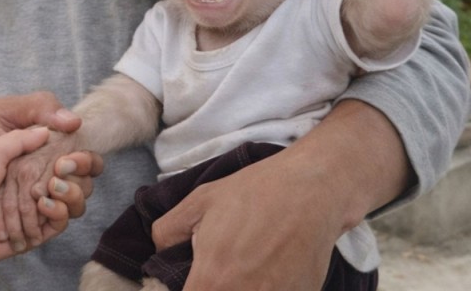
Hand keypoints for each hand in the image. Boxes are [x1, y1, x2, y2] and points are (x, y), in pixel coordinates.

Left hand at [0, 128, 102, 264]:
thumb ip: (27, 134)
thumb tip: (67, 122)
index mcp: (31, 160)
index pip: (70, 157)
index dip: (81, 156)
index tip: (74, 152)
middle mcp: (38, 183)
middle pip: (79, 181)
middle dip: (77, 175)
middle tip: (63, 168)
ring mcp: (38, 208)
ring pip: (74, 203)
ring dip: (69, 194)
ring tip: (51, 187)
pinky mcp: (36, 231)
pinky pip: (60, 223)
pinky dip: (58, 213)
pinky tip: (44, 203)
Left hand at [151, 151, 353, 290]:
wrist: (312, 190)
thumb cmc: (254, 192)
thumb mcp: (198, 202)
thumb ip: (166, 232)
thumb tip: (158, 254)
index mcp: (212, 279)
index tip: (191, 284)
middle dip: (211, 289)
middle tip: (215, 275)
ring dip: (240, 288)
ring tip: (242, 270)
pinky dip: (268, 289)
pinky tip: (267, 272)